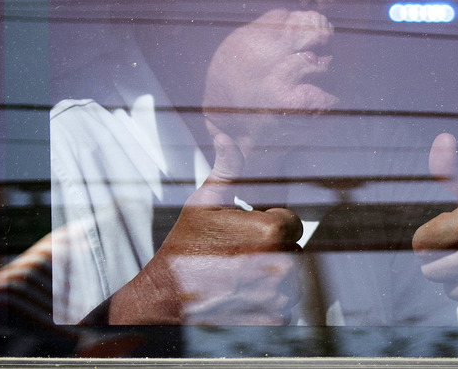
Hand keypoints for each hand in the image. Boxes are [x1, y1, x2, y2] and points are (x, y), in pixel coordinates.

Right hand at [108, 133, 303, 324]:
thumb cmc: (184, 249)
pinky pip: (285, 306)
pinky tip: (242, 296)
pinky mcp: (272, 319)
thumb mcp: (203, 203)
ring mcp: (277, 296)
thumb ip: (226, 170)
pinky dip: (268, 303)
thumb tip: (228, 137)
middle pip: (293, 250)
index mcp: (268, 233)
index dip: (270, 225)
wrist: (164, 300)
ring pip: (291, 279)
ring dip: (272, 277)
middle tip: (239, 254)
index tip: (248, 232)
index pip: (291, 223)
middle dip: (272, 251)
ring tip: (239, 275)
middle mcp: (279, 265)